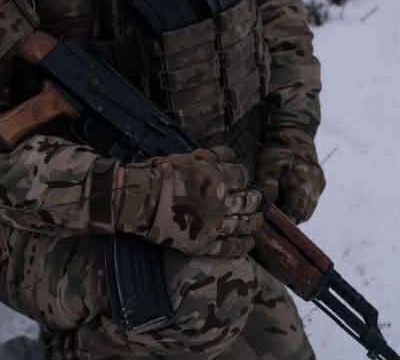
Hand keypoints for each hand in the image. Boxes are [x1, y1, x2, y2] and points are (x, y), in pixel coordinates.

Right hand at [109, 146, 262, 257]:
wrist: (141, 199)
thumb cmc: (162, 174)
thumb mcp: (189, 157)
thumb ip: (213, 155)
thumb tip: (232, 154)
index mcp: (217, 177)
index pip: (241, 175)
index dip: (243, 178)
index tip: (243, 180)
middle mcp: (221, 201)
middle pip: (247, 201)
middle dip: (253, 200)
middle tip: (256, 200)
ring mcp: (215, 224)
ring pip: (243, 224)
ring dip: (253, 222)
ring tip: (258, 221)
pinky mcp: (205, 243)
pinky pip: (230, 247)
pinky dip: (243, 246)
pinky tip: (249, 243)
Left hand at [255, 128, 324, 223]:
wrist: (293, 132)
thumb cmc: (278, 151)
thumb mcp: (267, 169)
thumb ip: (268, 189)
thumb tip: (266, 208)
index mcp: (303, 186)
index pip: (295, 214)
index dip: (283, 221)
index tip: (271, 223)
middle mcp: (315, 188)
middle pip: (303, 214)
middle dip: (289, 218)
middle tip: (274, 218)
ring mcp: (319, 184)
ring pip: (309, 208)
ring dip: (296, 211)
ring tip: (281, 209)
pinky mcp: (320, 181)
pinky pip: (312, 199)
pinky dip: (302, 203)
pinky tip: (290, 199)